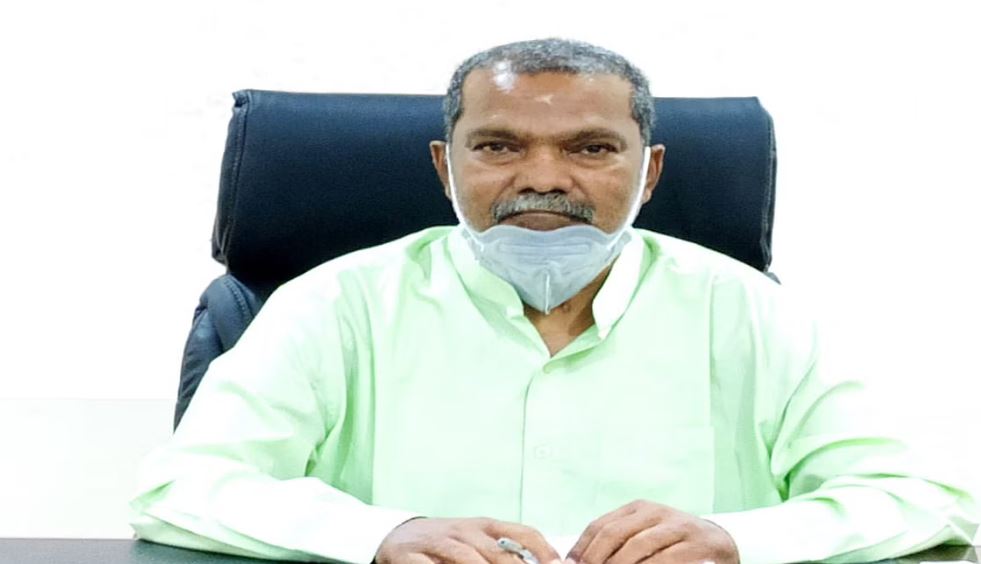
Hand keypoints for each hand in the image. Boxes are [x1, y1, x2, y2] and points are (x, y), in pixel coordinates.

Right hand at [375, 516, 561, 563]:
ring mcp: (438, 543)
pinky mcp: (411, 556)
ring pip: (466, 559)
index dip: (542, 549)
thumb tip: (545, 562)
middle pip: (497, 553)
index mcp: (484, 526)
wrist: (398, 536)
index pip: (521, 532)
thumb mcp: (476, 539)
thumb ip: (504, 549)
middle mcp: (464, 532)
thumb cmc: (448, 541)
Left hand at [566, 500, 737, 563]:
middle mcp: (656, 512)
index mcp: (638, 508)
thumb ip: (619, 543)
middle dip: (597, 559)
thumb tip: (578, 561)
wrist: (721, 543)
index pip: (600, 526)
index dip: (582, 548)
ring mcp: (677, 526)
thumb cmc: (674, 544)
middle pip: (615, 534)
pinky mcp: (697, 543)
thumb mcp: (645, 536)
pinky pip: (667, 559)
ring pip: (638, 547)